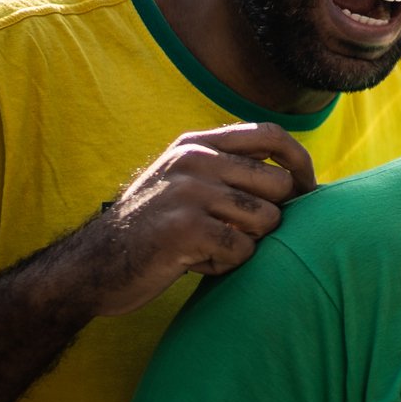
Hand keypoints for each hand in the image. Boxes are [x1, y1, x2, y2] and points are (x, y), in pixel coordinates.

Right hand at [74, 124, 318, 315]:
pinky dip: (225, 266)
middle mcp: (194, 160)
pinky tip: (193, 263)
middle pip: (279, 186)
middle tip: (236, 235)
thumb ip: (229, 170)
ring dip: (246, 244)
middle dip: (271, 218)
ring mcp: (189, 193)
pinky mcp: (186, 229)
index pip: (271, 135)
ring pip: (267, 221)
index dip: (300, 162)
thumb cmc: (152, 229)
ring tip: (208, 247)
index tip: (308, 189)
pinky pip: (243, 251)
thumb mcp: (185, 182)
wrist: (91, 266)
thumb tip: (301, 179)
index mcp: (196, 144)